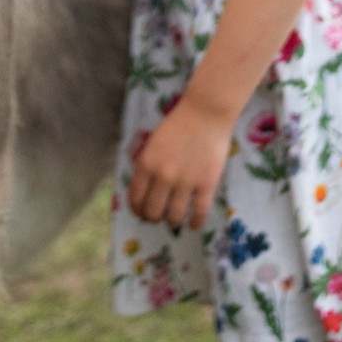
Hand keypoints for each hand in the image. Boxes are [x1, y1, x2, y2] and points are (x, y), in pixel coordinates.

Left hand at [128, 95, 235, 230]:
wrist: (204, 115)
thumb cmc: (176, 125)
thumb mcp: (151, 144)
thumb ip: (146, 166)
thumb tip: (144, 188)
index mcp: (145, 165)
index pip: (136, 198)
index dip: (137, 210)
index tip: (140, 213)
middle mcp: (163, 177)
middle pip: (153, 211)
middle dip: (152, 218)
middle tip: (156, 218)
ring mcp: (185, 183)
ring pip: (174, 215)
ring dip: (171, 221)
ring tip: (173, 220)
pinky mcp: (206, 185)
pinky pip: (199, 211)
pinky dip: (196, 222)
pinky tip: (194, 225)